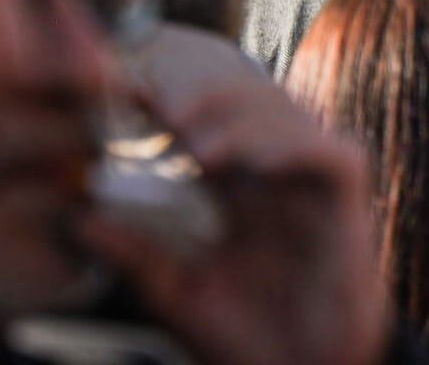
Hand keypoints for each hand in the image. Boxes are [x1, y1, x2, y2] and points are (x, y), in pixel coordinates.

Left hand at [83, 76, 390, 364]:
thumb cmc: (248, 337)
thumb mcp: (177, 292)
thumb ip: (137, 254)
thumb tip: (79, 219)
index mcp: (235, 184)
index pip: (203, 120)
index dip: (169, 97)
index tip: (123, 92)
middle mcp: (276, 169)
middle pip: (246, 98)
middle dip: (204, 93)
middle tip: (161, 108)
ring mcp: (314, 179)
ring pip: (286, 115)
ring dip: (242, 121)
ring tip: (198, 148)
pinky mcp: (349, 198)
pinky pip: (330, 155)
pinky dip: (294, 148)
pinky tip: (256, 163)